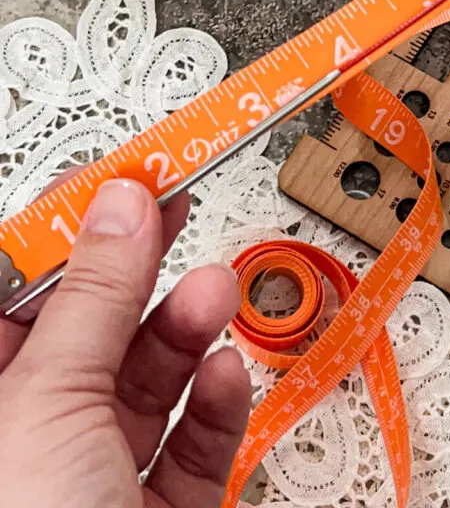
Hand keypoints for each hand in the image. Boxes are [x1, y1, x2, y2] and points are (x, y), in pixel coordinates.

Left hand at [0, 178, 250, 507]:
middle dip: (139, 266)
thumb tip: (122, 207)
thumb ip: (94, 298)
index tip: (117, 179)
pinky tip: (225, 374)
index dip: (66, 228)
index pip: (17, 288)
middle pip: (90, 325)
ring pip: (148, 378)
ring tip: (215, 289)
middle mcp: (34, 432)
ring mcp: (95, 474)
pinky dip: (217, 403)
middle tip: (175, 203)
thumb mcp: (52, 400)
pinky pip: (192, 441)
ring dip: (189, 326)